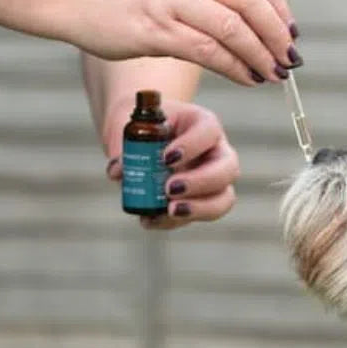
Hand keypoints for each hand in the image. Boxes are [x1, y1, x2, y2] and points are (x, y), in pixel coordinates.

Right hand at [72, 0, 301, 85]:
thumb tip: (255, 21)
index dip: (279, 7)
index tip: (291, 32)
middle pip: (250, 2)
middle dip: (277, 35)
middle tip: (289, 59)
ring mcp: (172, 0)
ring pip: (233, 28)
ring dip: (260, 56)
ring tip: (272, 74)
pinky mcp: (157, 30)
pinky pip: (209, 51)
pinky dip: (236, 68)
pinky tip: (247, 79)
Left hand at [105, 100, 239, 229]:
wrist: (143, 135)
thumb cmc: (143, 125)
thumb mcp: (131, 127)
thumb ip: (124, 146)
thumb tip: (119, 170)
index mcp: (205, 125)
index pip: (209, 132)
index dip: (191, 146)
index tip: (165, 158)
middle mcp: (217, 153)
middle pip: (227, 169)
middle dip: (201, 182)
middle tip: (170, 189)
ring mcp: (214, 180)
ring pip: (223, 199)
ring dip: (199, 209)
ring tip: (169, 211)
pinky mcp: (200, 202)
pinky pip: (197, 216)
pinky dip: (173, 222)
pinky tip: (149, 220)